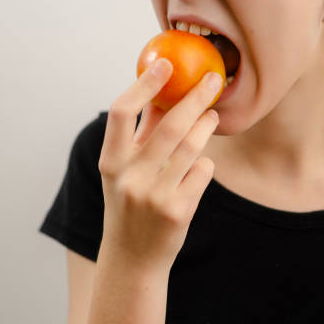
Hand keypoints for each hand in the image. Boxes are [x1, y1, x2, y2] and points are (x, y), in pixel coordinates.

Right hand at [98, 58, 222, 270]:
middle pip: (169, 123)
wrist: (133, 259)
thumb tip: (163, 94)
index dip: (144, 84)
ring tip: (213, 115)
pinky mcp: (179, 211)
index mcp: (110, 163)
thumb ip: (142, 135)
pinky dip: (205, 163)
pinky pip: (203, 171)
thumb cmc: (131, 206)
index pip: (121, 112)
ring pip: (193, 145)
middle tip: (212, 80)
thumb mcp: (125, 172)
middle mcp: (129, 177)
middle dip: (196, 96)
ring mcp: (155, 195)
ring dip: (207, 124)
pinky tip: (201, 165)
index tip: (165, 64)